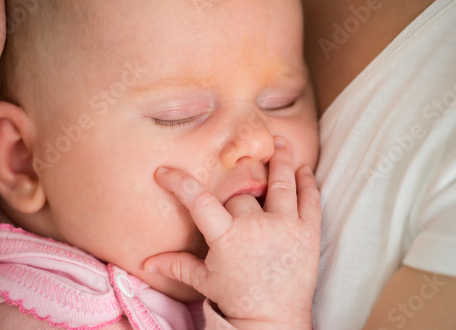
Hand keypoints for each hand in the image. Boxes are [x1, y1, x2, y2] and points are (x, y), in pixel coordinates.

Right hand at [145, 138, 320, 328]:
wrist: (274, 321)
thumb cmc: (237, 300)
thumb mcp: (204, 281)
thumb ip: (177, 266)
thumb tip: (146, 263)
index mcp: (226, 237)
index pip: (198, 200)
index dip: (179, 183)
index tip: (165, 171)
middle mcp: (256, 226)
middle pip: (242, 194)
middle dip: (238, 197)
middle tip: (240, 203)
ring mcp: (285, 226)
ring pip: (282, 183)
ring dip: (282, 161)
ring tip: (281, 144)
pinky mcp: (308, 233)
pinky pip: (310, 199)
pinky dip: (308, 182)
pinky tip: (303, 169)